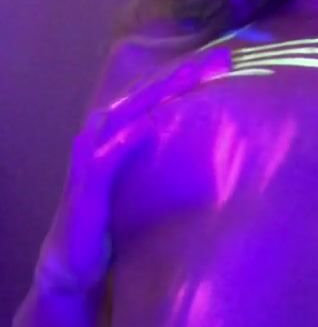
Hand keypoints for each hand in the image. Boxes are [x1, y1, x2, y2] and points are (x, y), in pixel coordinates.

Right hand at [35, 46, 231, 294]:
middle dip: (187, 73)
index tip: (231, 61)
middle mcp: (106, 133)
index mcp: (123, 131)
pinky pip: (109, 153)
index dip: (193, 75)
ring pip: (131, 112)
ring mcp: (93, 153)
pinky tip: (153, 123)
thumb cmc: (115, 227)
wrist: (76, 268)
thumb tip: (226, 165)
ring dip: (162, 93)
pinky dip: (131, 136)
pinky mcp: (87, 181)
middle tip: (225, 58)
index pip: (162, 95)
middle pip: (150, 94)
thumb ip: (176, 170)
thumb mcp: (150, 192)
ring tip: (195, 76)